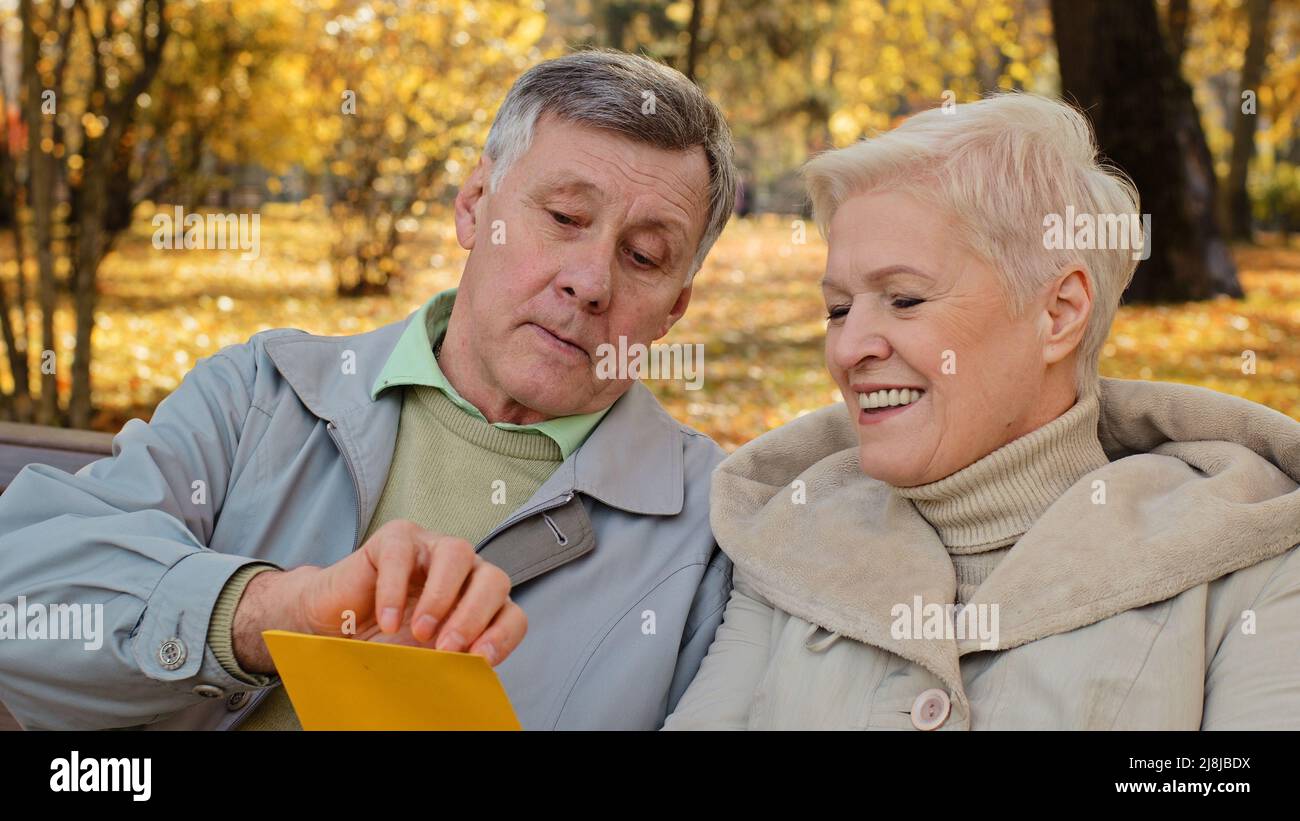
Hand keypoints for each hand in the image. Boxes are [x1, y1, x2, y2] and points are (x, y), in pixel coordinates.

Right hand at [232, 520, 526, 672]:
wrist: (335, 624)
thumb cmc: (385, 641)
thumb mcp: (423, 658)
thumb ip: (450, 662)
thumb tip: (469, 683)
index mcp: (479, 600)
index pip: (511, 613)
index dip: (502, 635)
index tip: (481, 660)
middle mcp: (464, 571)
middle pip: (494, 579)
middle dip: (474, 617)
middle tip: (447, 649)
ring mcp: (431, 547)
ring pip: (457, 553)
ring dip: (442, 597)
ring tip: (419, 632)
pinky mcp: (396, 538)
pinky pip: (404, 554)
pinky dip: (396, 591)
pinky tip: (387, 622)